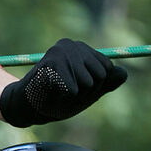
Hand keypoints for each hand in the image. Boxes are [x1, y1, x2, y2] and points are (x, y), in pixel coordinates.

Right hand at [0, 39, 127, 126]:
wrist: (25, 106)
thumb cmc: (55, 99)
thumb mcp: (86, 92)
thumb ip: (106, 83)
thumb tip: (124, 73)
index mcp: (81, 48)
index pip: (107, 69)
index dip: (95, 86)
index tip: (75, 88)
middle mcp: (71, 44)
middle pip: (100, 76)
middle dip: (86, 91)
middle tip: (65, 92)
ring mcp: (61, 51)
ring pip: (88, 83)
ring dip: (74, 96)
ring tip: (58, 93)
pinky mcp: (52, 62)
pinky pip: (73, 90)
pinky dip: (63, 98)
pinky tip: (50, 93)